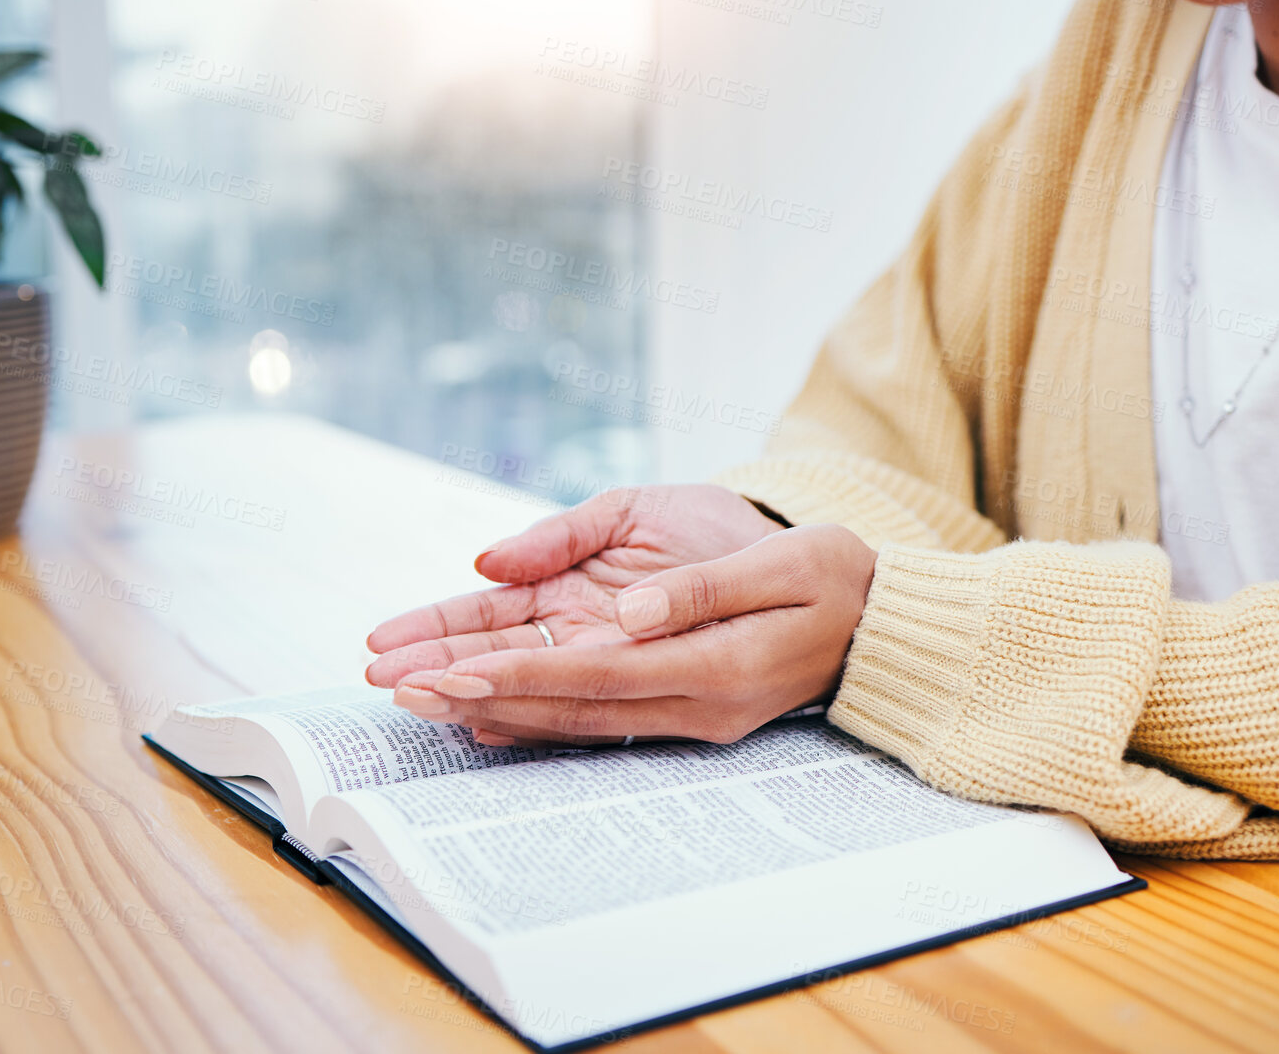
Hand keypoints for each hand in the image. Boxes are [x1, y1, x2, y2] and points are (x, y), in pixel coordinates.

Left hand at [389, 523, 876, 745]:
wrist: (881, 624)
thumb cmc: (835, 577)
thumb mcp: (783, 562)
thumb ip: (703, 587)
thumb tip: (630, 611)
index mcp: (714, 665)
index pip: (594, 672)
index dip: (517, 672)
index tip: (448, 669)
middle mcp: (692, 702)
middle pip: (567, 705)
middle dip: (478, 695)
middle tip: (396, 689)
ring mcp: (687, 713)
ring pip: (571, 716)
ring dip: (492, 706)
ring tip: (415, 696)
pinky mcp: (681, 706)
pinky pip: (595, 717)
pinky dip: (536, 715)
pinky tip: (481, 714)